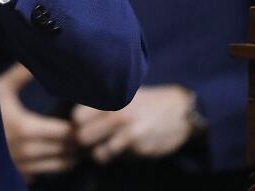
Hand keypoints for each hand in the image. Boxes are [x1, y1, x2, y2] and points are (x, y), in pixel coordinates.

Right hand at [0, 64, 77, 181]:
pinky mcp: (18, 174)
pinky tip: (57, 153)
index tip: (84, 117)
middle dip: (80, 142)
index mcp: (26, 128)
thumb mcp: (1, 86)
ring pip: (60, 166)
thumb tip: (44, 55)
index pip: (66, 133)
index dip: (78, 126)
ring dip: (72, 155)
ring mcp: (23, 165)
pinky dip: (56, 164)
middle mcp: (27, 151)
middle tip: (87, 130)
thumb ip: (22, 74)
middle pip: (67, 152)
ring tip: (77, 142)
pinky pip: (46, 173)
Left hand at [71, 84, 196, 163]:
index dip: (77, 124)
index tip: (82, 126)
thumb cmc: (146, 102)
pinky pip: (119, 159)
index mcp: (111, 99)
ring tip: (108, 146)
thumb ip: (101, 105)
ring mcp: (129, 134)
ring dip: (100, 153)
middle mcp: (118, 116)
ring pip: (98, 154)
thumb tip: (75, 121)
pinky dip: (119, 157)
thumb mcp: (123, 95)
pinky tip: (127, 147)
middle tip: (92, 140)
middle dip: (85, 142)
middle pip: (83, 138)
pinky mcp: (141, 150)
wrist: (180, 111)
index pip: (77, 117)